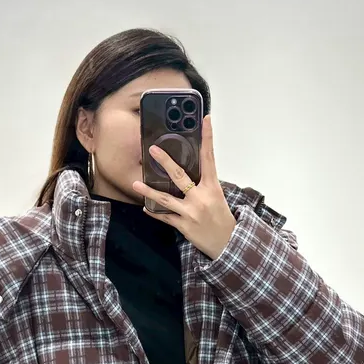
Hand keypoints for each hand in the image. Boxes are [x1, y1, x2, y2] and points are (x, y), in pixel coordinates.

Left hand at [132, 115, 235, 259]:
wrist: (228, 243)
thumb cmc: (221, 218)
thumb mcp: (217, 196)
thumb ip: (204, 184)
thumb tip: (189, 172)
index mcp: (212, 187)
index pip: (209, 158)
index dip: (208, 137)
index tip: (206, 120)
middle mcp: (201, 197)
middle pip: (180, 176)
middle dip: (165, 162)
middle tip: (153, 150)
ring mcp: (191, 212)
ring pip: (166, 199)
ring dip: (149, 191)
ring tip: (135, 184)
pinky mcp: (184, 226)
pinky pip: (165, 217)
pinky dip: (155, 213)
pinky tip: (145, 208)